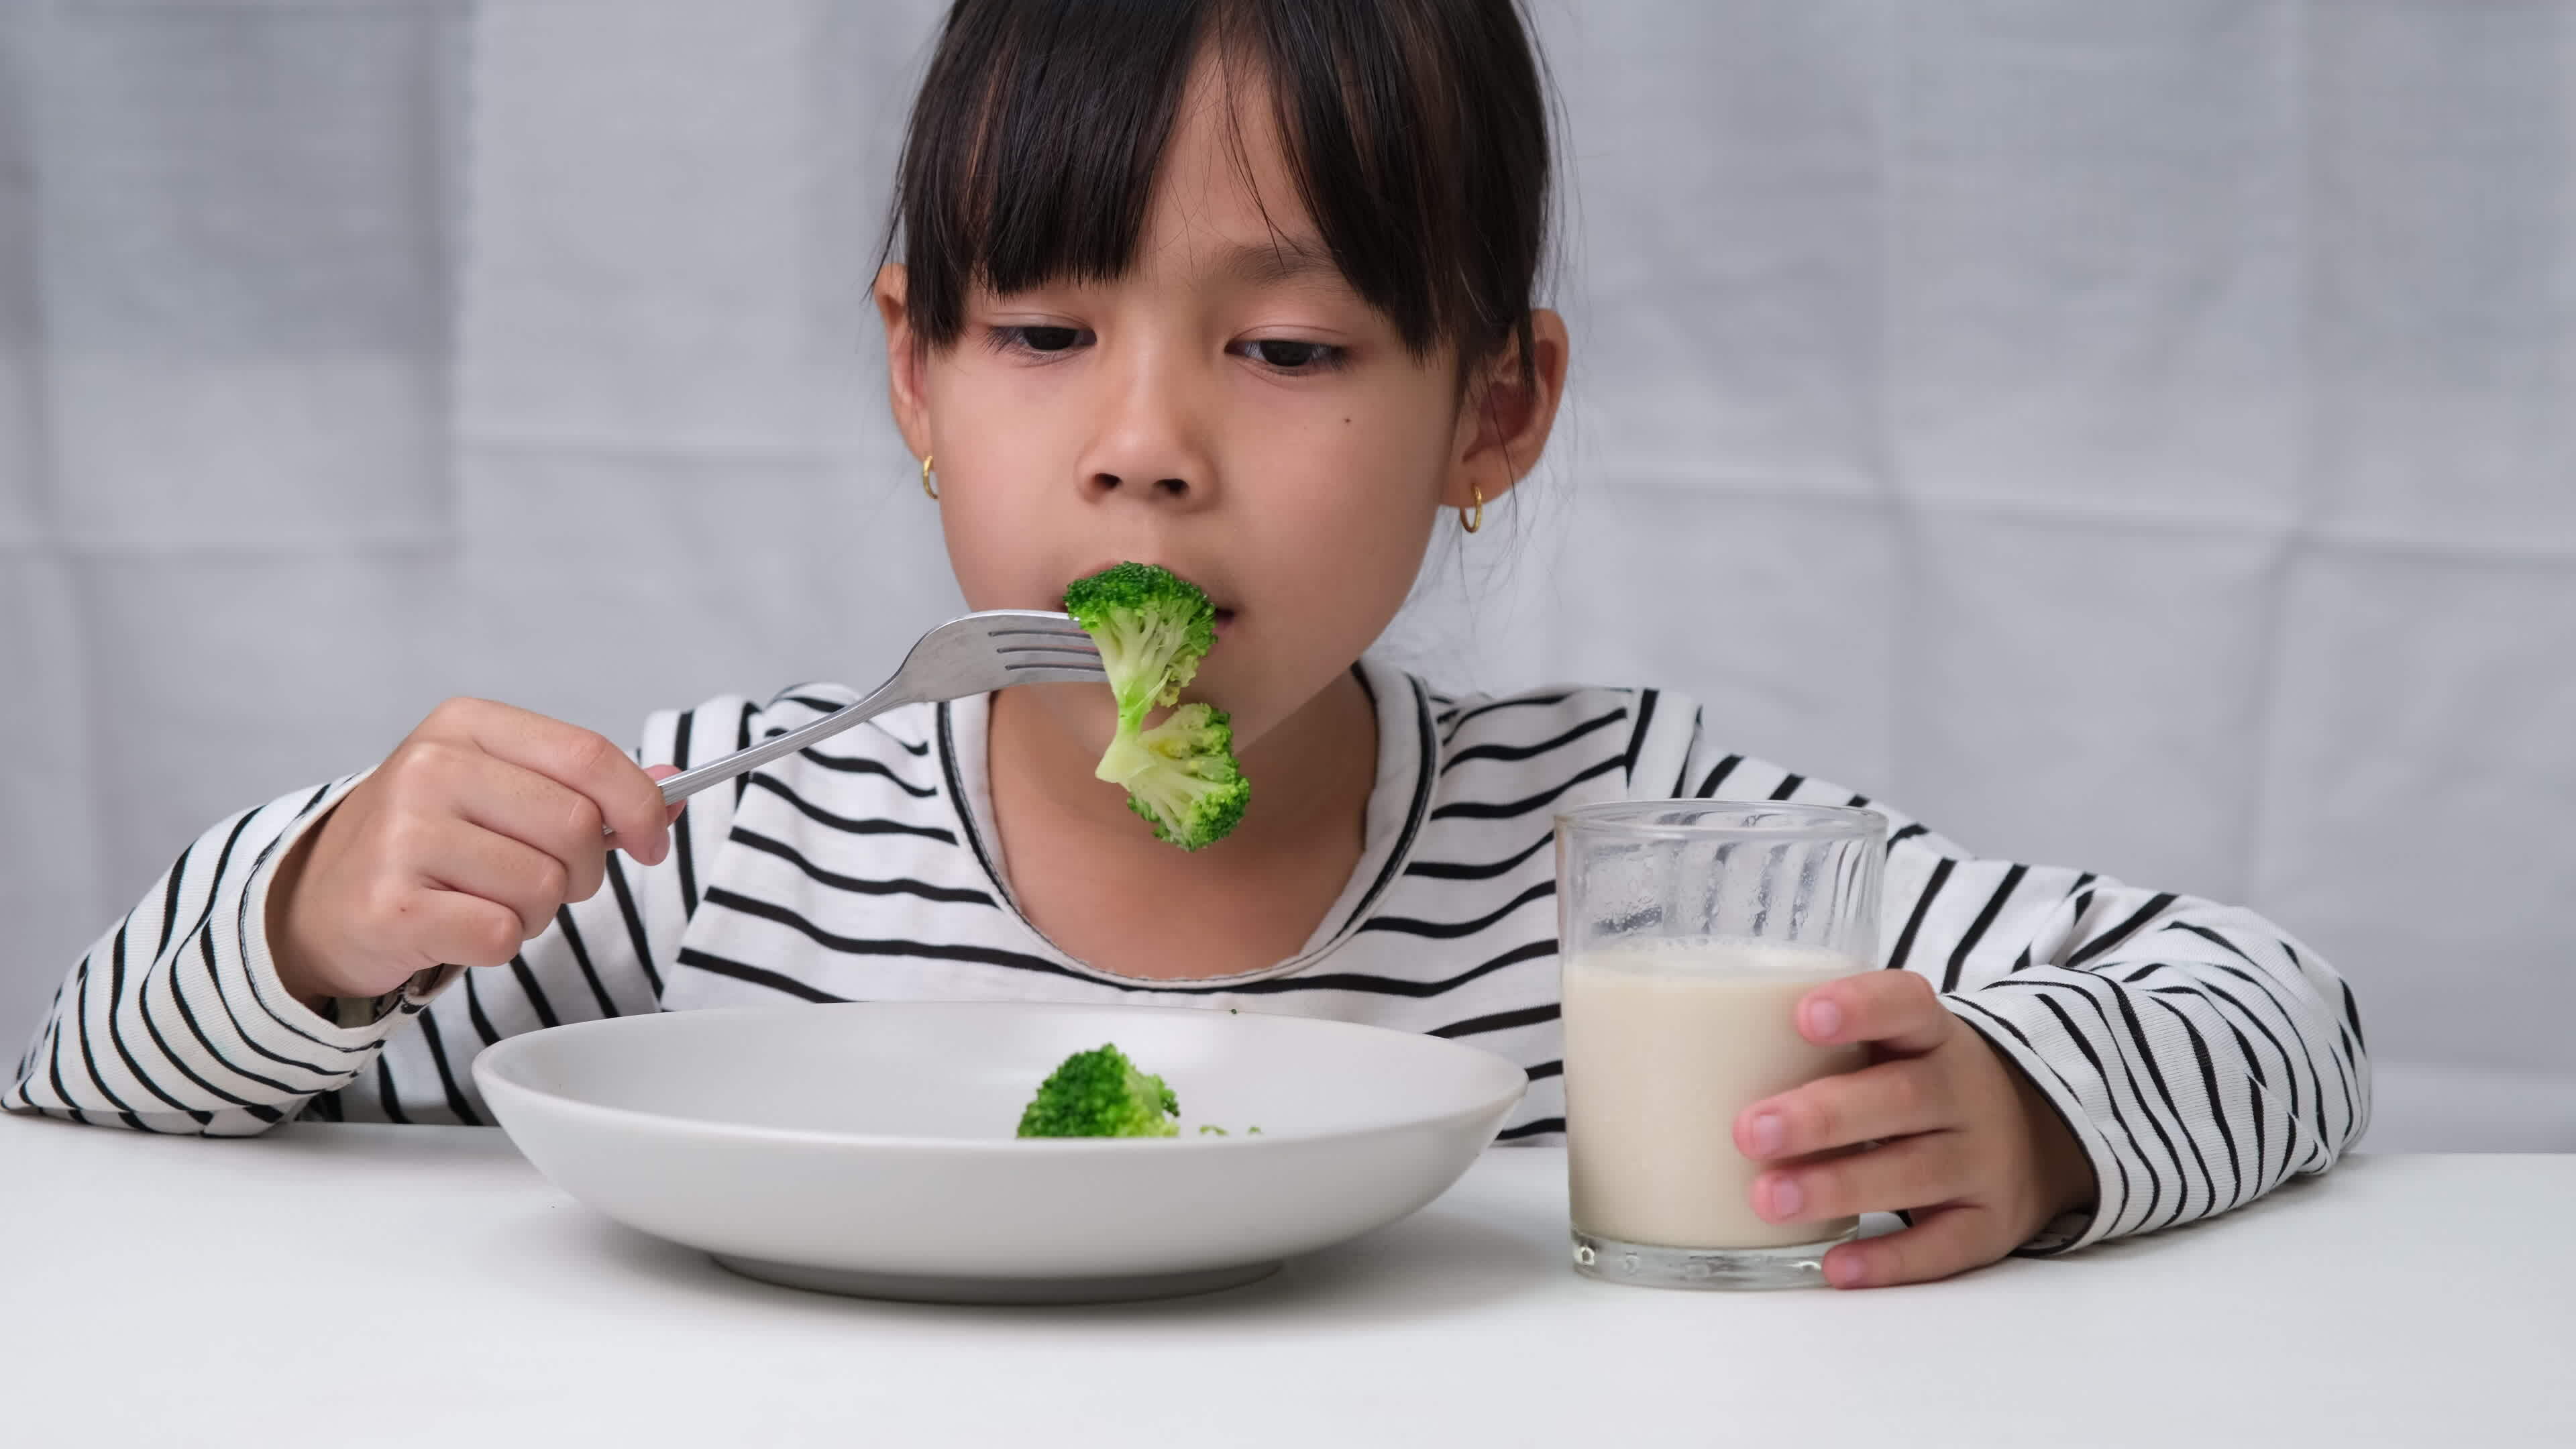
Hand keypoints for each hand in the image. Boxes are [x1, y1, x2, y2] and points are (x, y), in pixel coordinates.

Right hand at [265, 698, 683, 1006]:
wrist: (318, 900)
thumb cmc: (427, 841)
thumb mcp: (499, 787)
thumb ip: (588, 784)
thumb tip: (678, 784)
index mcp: (465, 725)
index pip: (588, 755)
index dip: (641, 804)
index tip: (653, 841)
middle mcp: (429, 768)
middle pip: (576, 828)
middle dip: (581, 870)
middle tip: (542, 880)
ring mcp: (403, 835)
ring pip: (543, 888)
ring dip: (534, 913)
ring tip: (485, 900)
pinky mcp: (391, 906)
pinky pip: (500, 936)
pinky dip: (496, 944)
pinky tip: (457, 927)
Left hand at [1732, 970, 2095, 1288]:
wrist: (2034, 1133)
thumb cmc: (1919, 1081)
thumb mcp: (1893, 1046)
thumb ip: (1815, 1045)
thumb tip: (1672, 1053)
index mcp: (1933, 1036)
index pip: (1908, 1006)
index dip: (1862, 1006)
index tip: (1803, 1014)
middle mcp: (1965, 1093)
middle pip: (1904, 1097)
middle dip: (1823, 1116)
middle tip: (1749, 1130)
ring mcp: (1982, 1161)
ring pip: (1916, 1172)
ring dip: (1839, 1186)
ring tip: (1770, 1199)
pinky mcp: (1989, 1223)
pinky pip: (1943, 1246)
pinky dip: (1889, 1259)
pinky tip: (1834, 1264)